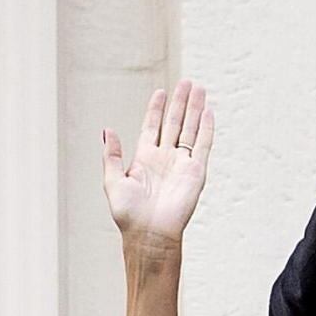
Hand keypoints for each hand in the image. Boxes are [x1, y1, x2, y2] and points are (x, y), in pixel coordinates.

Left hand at [102, 78, 214, 257]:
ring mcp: (181, 163)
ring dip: (194, 110)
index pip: (152, 127)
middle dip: (180, 103)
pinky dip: (206, 128)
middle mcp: (164, 158)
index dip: (156, 109)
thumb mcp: (112, 181)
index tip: (160, 92)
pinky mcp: (196, 171)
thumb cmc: (129, 213)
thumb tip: (106, 130)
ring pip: (190, 130)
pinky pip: (203, 145)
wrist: (150, 233)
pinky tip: (208, 112)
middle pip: (174, 123)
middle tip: (186, 82)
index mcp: (144, 159)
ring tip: (199, 89)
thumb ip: (112, 155)